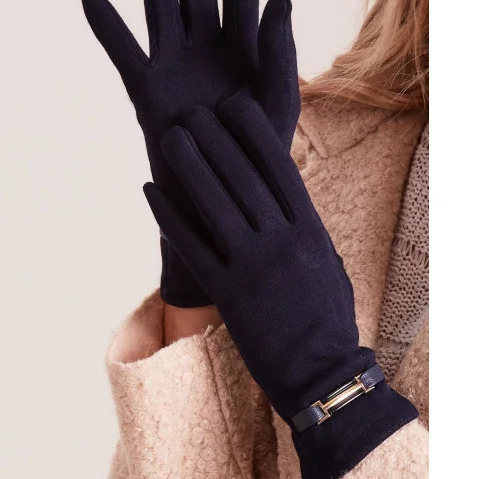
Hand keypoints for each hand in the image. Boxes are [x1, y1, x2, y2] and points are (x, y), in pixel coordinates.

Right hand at [78, 0, 299, 306]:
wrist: (221, 197)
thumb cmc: (259, 154)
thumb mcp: (280, 102)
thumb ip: (281, 51)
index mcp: (245, 49)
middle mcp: (207, 50)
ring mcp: (173, 66)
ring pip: (159, 7)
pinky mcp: (144, 89)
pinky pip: (120, 49)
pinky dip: (103, 21)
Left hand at [143, 95, 417, 478]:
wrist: (323, 374)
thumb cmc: (328, 317)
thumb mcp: (326, 262)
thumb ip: (303, 226)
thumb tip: (282, 193)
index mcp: (310, 230)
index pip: (281, 169)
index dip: (255, 133)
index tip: (236, 104)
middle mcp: (282, 242)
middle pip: (244, 178)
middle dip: (217, 139)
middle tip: (194, 110)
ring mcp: (254, 268)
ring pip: (216, 205)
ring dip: (190, 166)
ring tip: (172, 136)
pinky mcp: (228, 294)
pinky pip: (193, 247)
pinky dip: (170, 217)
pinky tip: (151, 191)